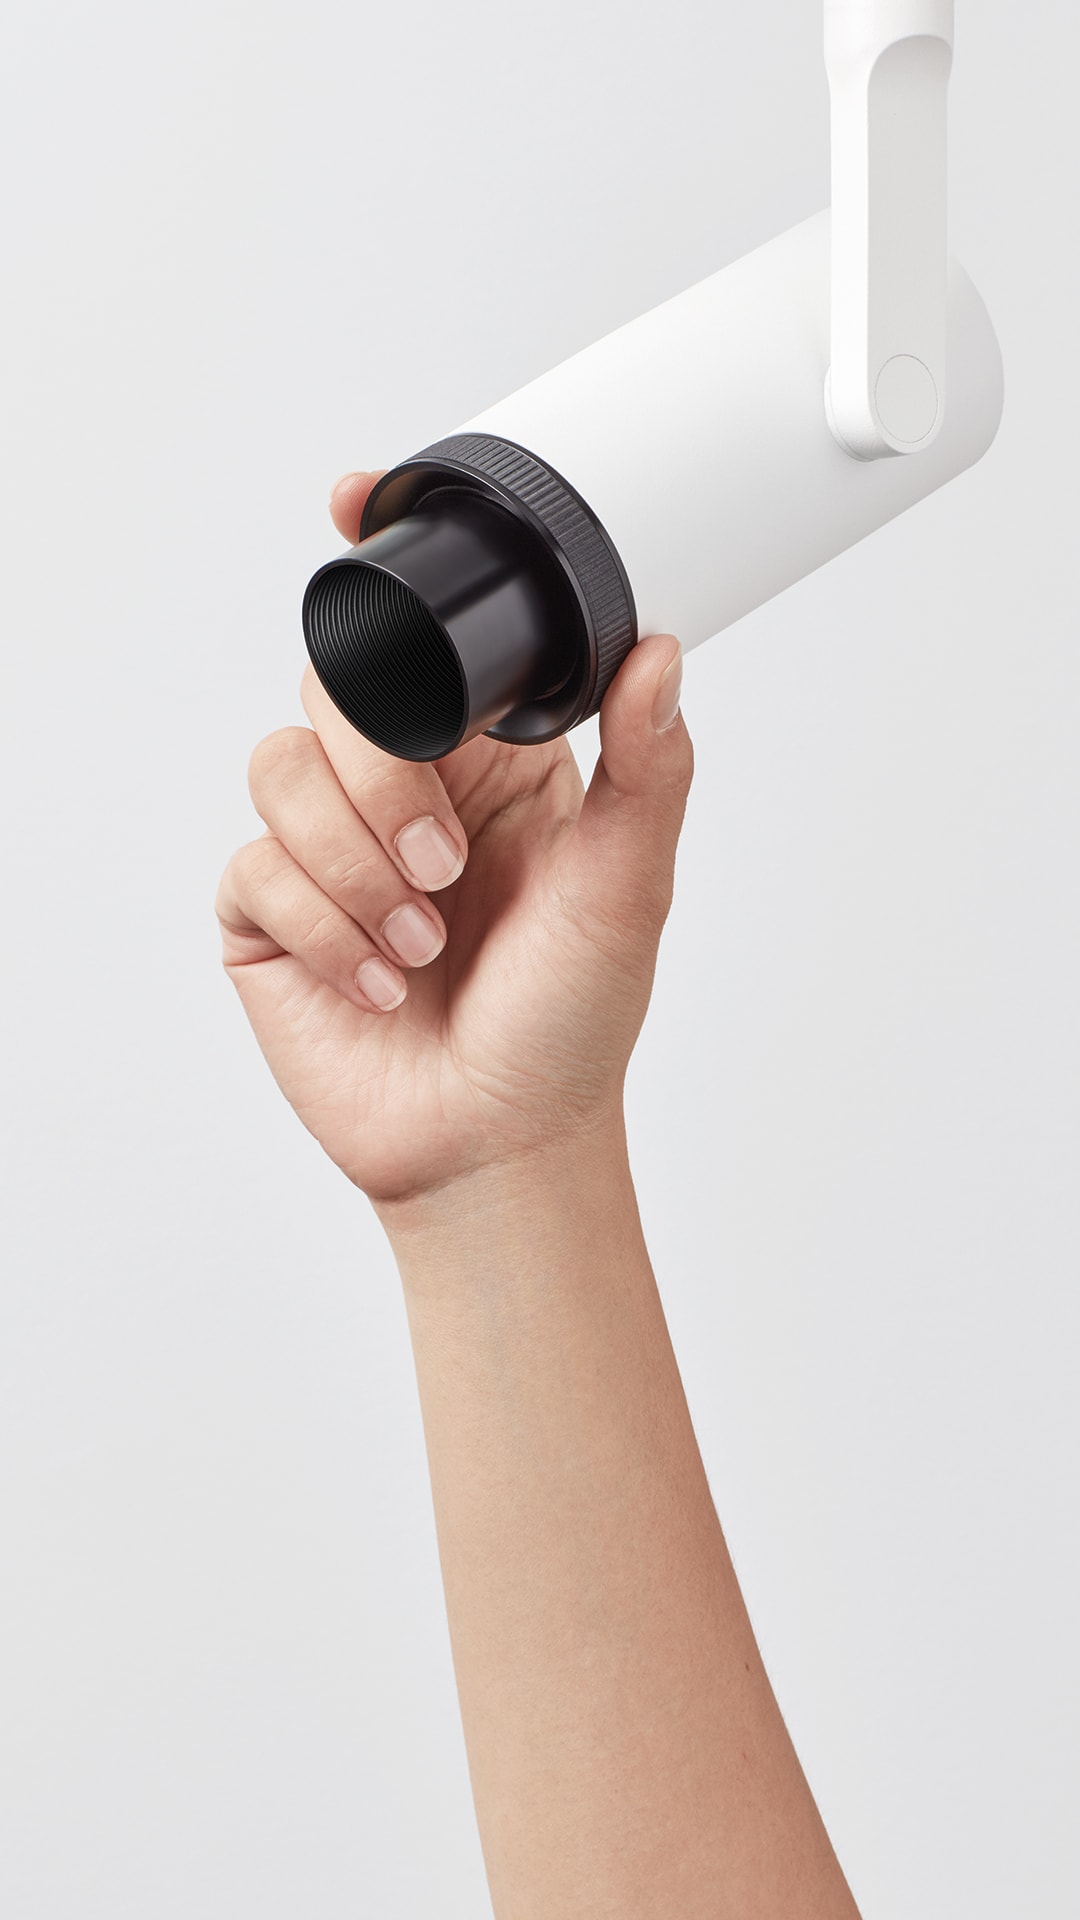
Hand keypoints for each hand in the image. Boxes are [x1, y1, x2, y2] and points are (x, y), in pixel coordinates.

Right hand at [215, 470, 693, 1207]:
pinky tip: (379, 981)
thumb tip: (657, 651)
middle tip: (446, 862)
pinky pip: (258, 868)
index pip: (420, 635)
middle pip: (334, 688)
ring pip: (281, 770)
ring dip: (358, 867)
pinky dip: (326, 928)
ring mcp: (326, 849)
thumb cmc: (570, 1020)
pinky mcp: (269, 916)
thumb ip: (647, 768)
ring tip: (421, 941)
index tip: (353, 499)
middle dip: (385, 775)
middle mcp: (399, 788)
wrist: (501, 1142)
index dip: (378, 564)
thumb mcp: (628, 887)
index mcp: (486, 759)